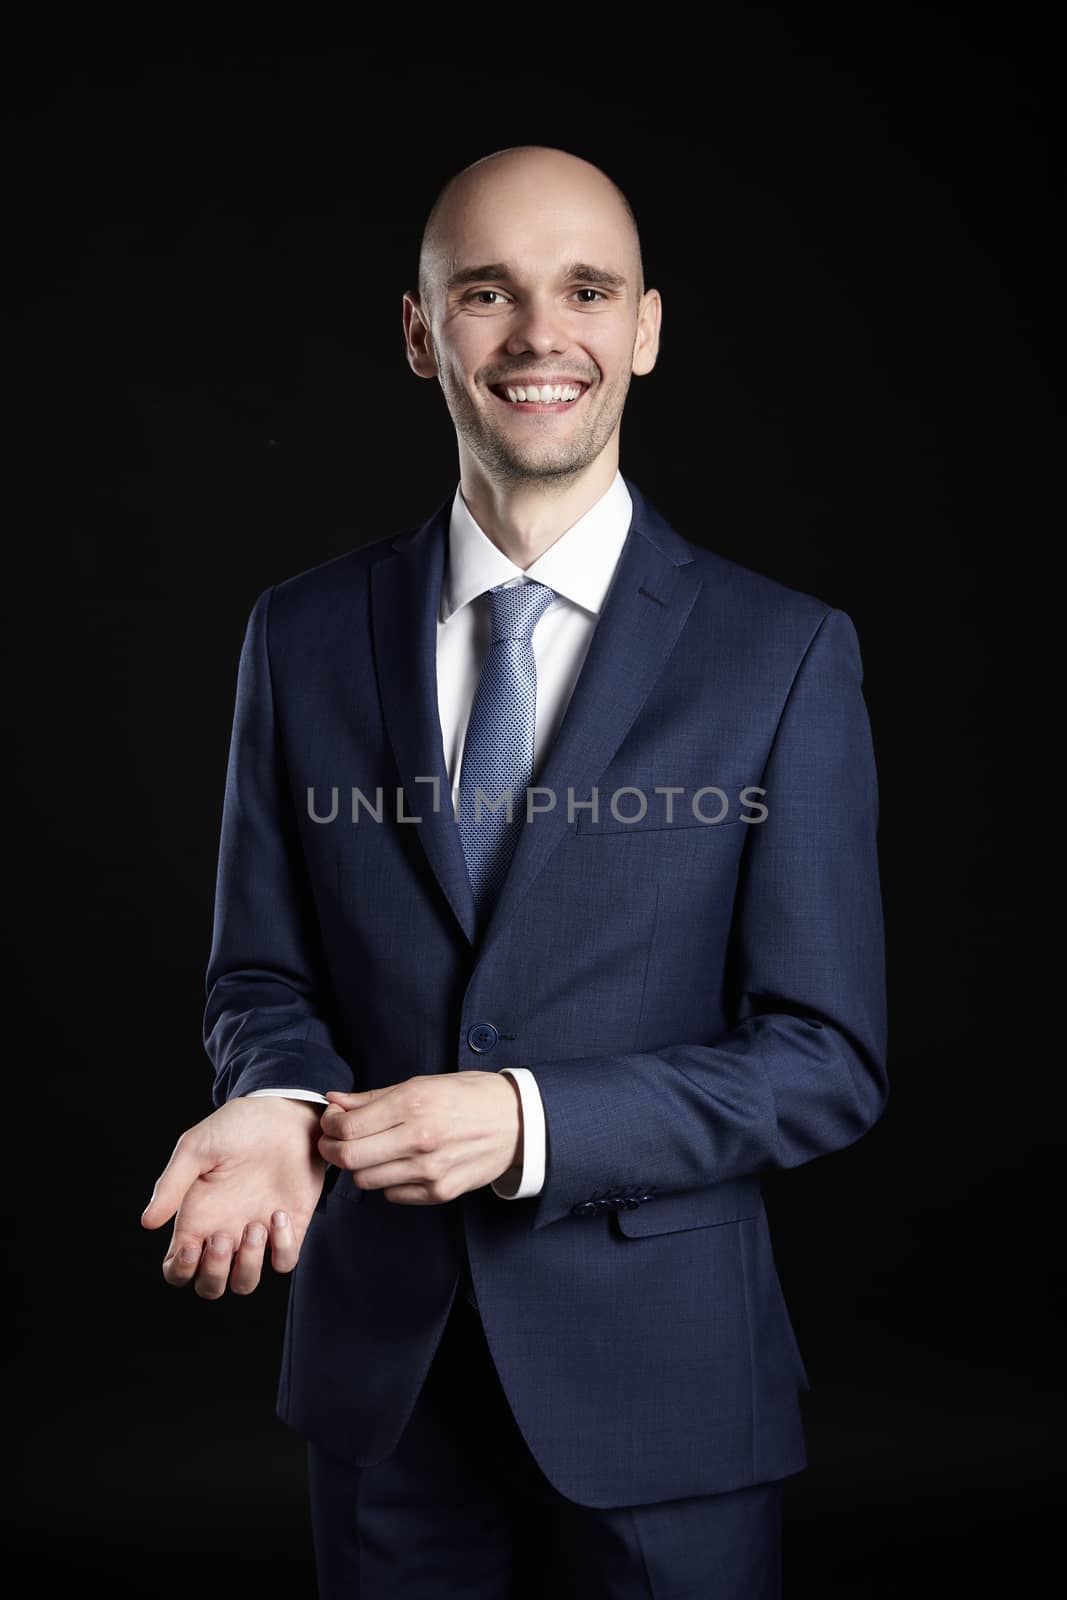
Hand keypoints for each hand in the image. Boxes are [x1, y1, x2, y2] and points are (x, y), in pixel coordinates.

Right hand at [141, 1096, 327, 1297]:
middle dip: (213, 1275)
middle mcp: (224, 1232)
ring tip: (255, 1226)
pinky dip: (282, 1247)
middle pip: (210, 1287)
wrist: (285, 1112)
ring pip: (245, 1284)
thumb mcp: (197, 1147)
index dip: (180, 1271)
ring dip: (247, 1265)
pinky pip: (283, 1262)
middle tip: (222, 1238)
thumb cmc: (237, 1127)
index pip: (177, 1269)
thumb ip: (171, 1184)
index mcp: (196, 1218)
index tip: (192, 1247)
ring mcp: (257, 1234)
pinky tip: (279, 1214)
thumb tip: (147, 1222)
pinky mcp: (290, 1227)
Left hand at [320, 1071, 522, 1204]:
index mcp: (412, 1103)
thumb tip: (334, 1102)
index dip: (329, 1126)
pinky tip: (401, 1164)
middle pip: (349, 1158)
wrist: (516, 1122)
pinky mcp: (439, 1192)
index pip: (347, 1127)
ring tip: (373, 1151)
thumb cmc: (468, 1096)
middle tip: (334, 1141)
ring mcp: (429, 1170)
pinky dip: (388, 1181)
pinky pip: (392, 1194)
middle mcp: (418, 1138)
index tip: (331, 1122)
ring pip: (366, 1180)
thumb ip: (373, 1097)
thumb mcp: (422, 1084)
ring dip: (361, 1166)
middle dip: (332, 1150)